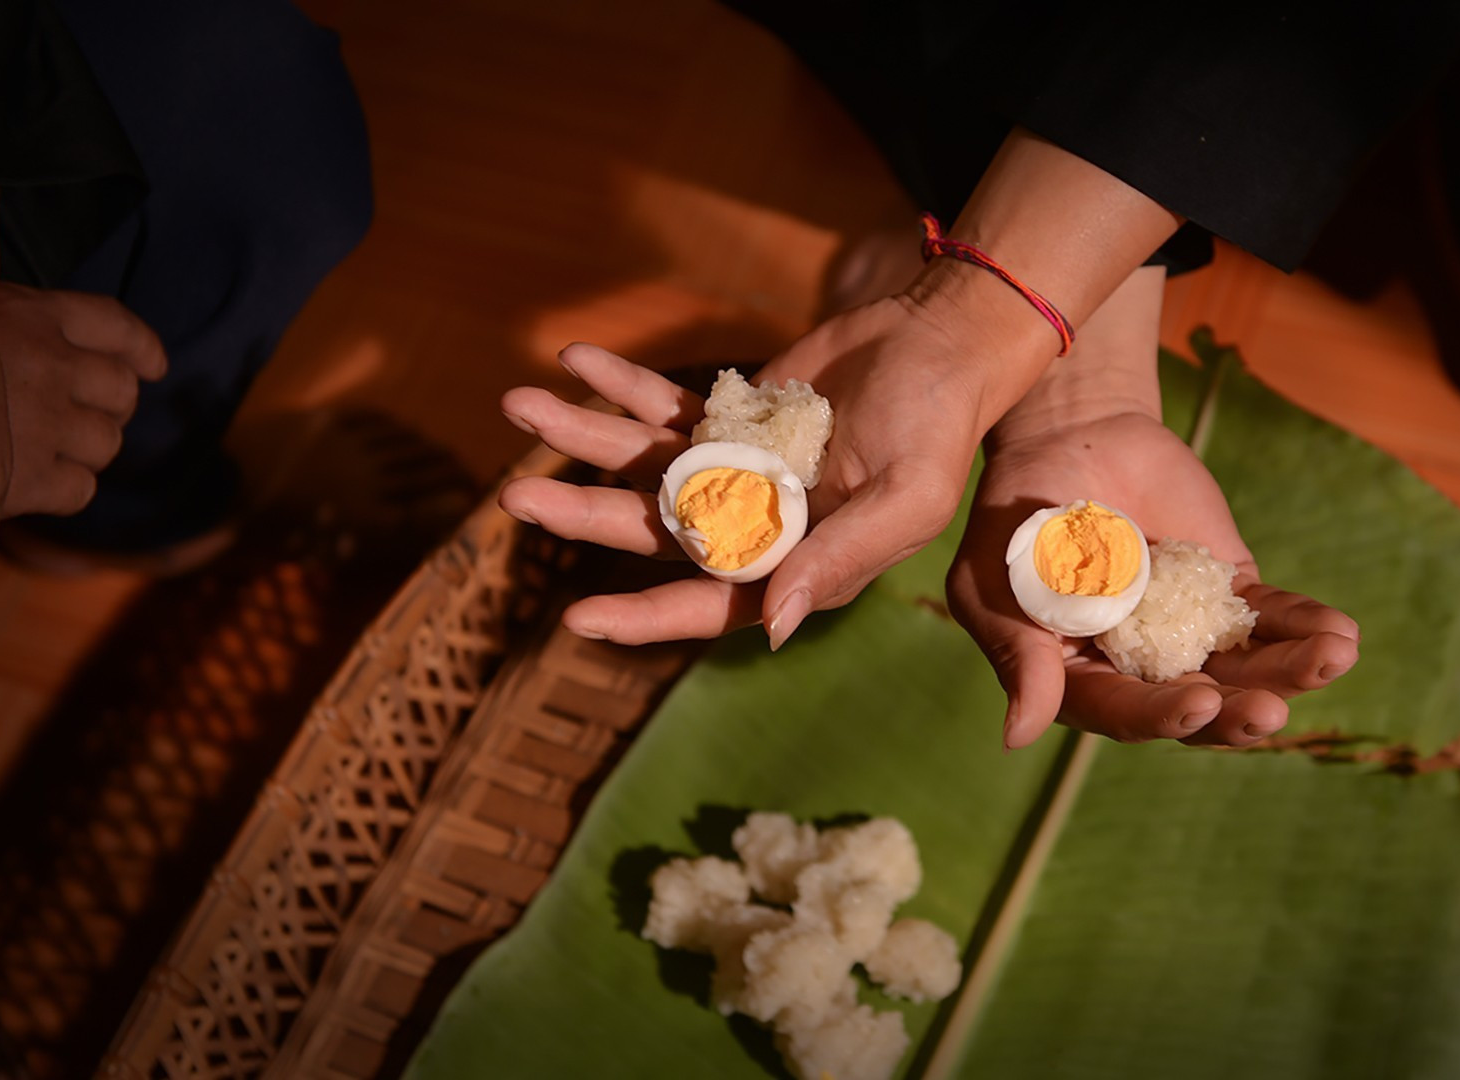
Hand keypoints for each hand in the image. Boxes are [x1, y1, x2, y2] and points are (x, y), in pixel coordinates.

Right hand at [0, 283, 166, 516]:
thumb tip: (47, 345)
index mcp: (23, 312)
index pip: (109, 323)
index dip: (138, 349)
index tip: (152, 365)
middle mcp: (44, 360)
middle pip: (121, 390)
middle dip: (107, 412)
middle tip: (74, 423)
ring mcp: (39, 417)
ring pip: (106, 442)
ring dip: (85, 454)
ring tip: (45, 456)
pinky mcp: (22, 475)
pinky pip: (79, 489)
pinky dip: (61, 491)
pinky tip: (29, 489)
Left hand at [498, 273, 1054, 645]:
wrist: (942, 344)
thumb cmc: (940, 428)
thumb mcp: (906, 500)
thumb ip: (840, 560)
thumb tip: (769, 624)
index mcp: (797, 564)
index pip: (709, 602)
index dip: (644, 616)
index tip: (578, 618)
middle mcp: (756, 525)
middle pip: (654, 529)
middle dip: (585, 512)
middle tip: (516, 498)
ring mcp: (736, 465)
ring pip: (644, 462)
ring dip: (583, 434)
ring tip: (520, 401)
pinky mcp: (732, 414)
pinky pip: (663, 404)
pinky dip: (621, 383)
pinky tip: (577, 359)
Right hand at [950, 410, 1360, 749]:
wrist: (1067, 437)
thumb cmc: (1015, 517)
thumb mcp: (1000, 585)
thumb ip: (1022, 655)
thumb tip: (1017, 735)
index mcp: (1083, 682)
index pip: (1126, 711)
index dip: (1162, 715)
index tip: (1200, 704)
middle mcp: (1143, 670)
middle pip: (1198, 706)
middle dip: (1238, 713)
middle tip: (1271, 712)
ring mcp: (1191, 631)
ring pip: (1246, 667)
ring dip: (1290, 672)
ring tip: (1330, 660)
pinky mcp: (1228, 588)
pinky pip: (1271, 615)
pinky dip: (1304, 625)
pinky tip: (1339, 634)